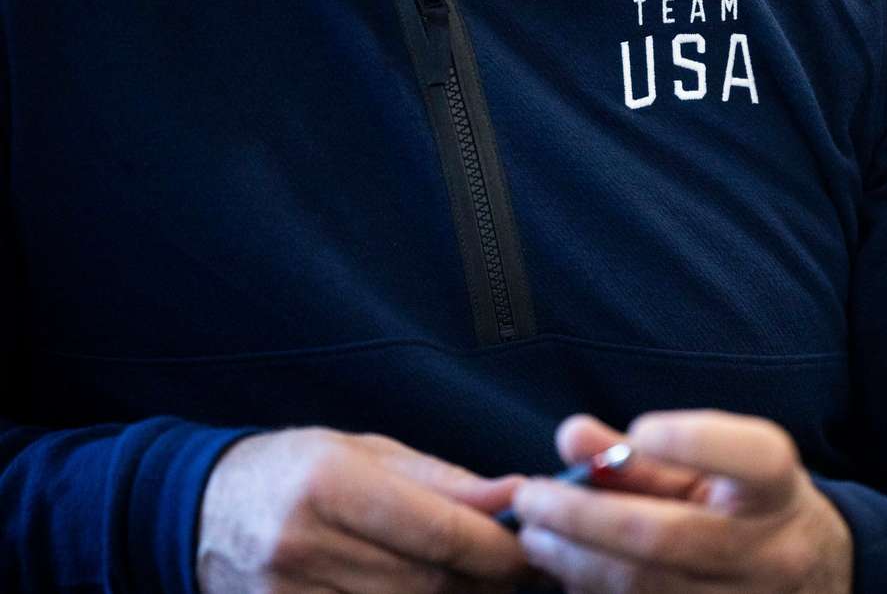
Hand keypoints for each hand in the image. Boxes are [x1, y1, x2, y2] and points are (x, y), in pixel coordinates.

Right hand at [196, 427, 528, 592]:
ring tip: (474, 580)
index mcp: (331, 484)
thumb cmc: (299, 470)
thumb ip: (446, 481)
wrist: (199, 511)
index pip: (439, 532)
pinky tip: (427, 593)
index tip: (538, 548)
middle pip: (430, 585)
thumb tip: (518, 495)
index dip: (500, 549)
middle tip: (520, 568)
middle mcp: (305, 546)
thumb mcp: (369, 454)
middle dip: (487, 581)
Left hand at [511, 410, 852, 593]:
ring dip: (572, 561)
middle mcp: (769, 554)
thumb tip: (571, 436)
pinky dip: (592, 591)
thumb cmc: (746, 509)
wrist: (811, 579)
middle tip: (530, 498)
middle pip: (665, 537)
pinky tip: (567, 571)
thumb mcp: (714, 471)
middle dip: (581, 516)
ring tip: (535, 534)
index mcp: (777, 492)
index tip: (642, 429)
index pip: (755, 458)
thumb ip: (642, 454)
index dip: (694, 440)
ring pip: (643, 589)